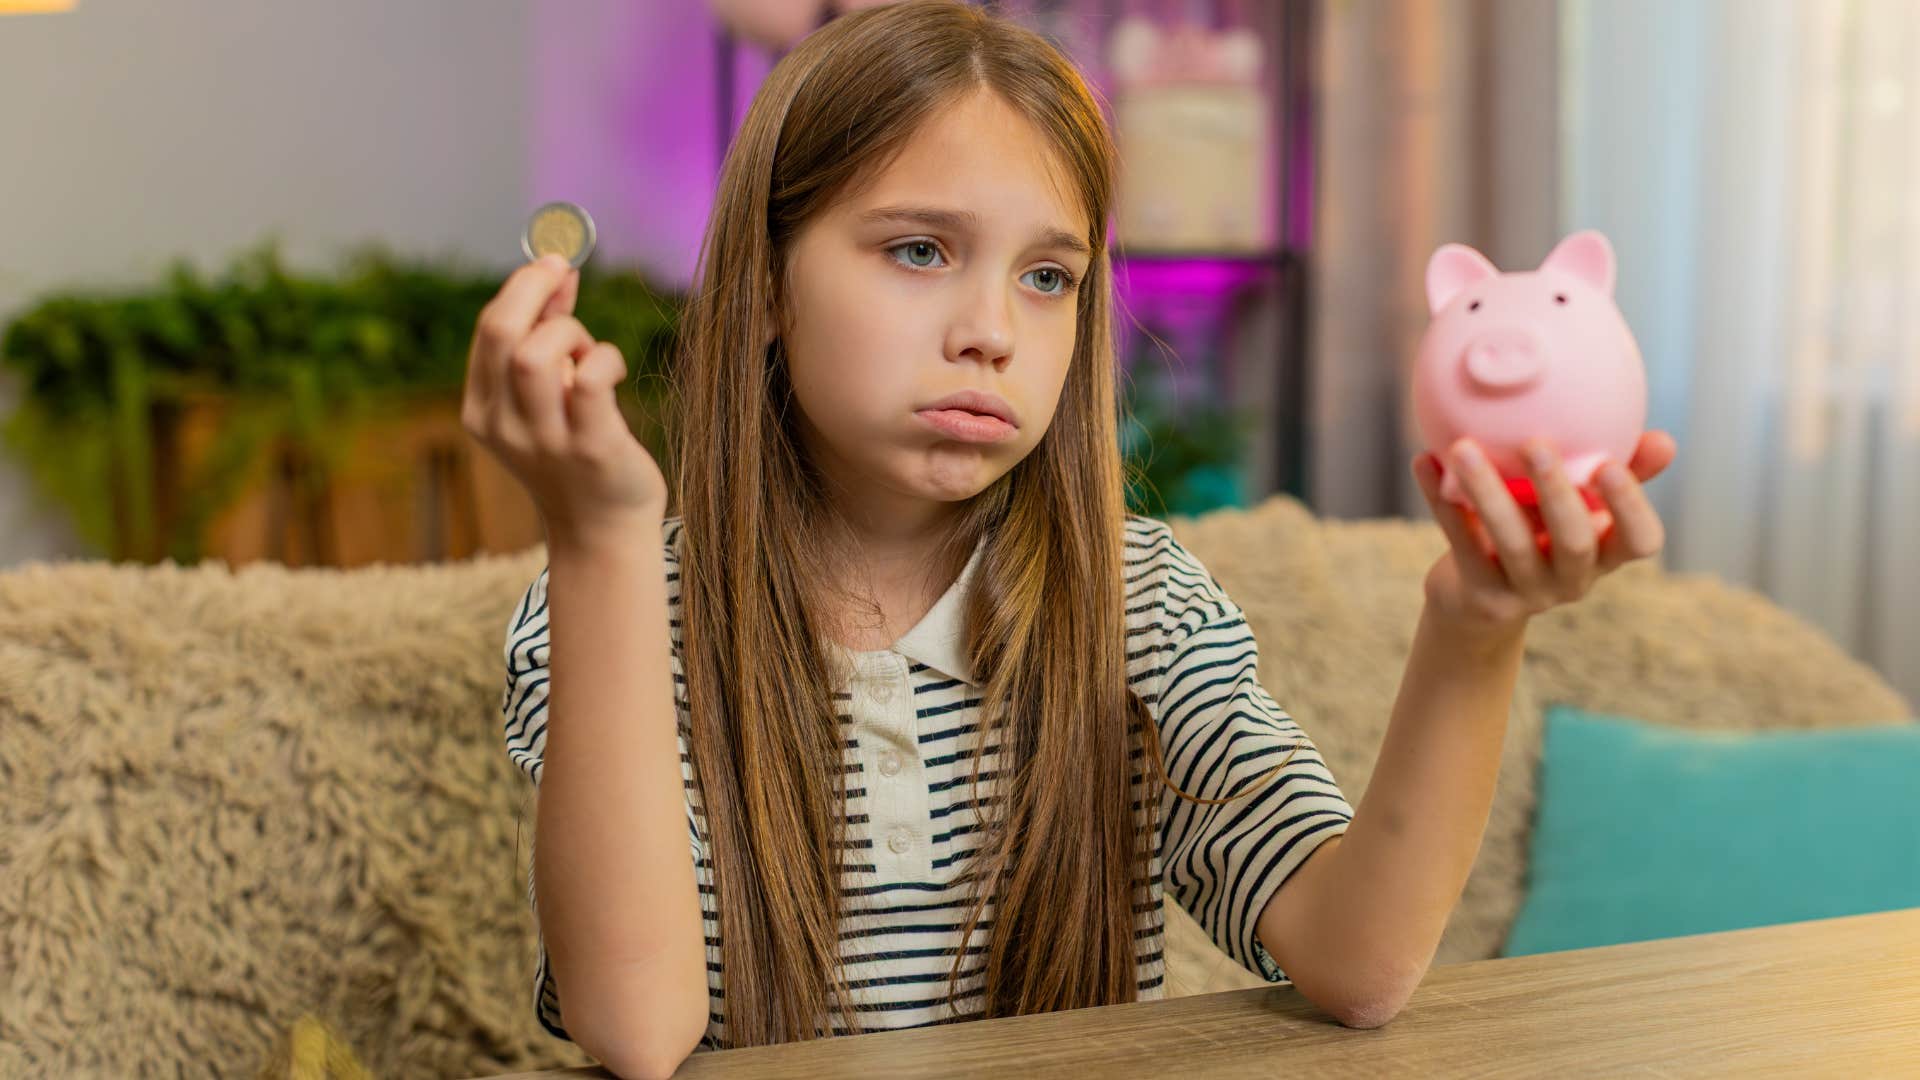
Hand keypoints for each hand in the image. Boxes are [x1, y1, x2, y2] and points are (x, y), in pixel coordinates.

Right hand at [460, 253, 667, 542]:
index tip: (554, 264)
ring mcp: (544, 441)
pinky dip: (605, 359)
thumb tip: (558, 268)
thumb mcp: (547, 395)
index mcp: (481, 411)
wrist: (601, 530)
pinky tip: (611, 369)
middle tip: (566, 269)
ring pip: (537, 354)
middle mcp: (503, 427)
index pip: (489, 331)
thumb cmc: (576, 452)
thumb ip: (547, 334)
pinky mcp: (590, 449)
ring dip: (571, 334)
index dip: (522, 287)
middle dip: (533, 288)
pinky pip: (590, 380)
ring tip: (589, 353)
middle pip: (501, 333)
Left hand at [1410, 431, 1676, 642]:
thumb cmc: (1539, 534)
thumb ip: (1616, 472)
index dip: (1630, 508)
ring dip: (1486, 491)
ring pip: (1509, 542)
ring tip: (1462, 447)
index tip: (1611, 464)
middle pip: (1573, 542)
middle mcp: (1572, 580)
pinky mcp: (1480, 596)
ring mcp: (1526, 592)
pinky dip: (1439, 498)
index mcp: (1606, 554)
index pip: (1640, 542)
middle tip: (1537, 444)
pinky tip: (1424, 460)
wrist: (1477, 600)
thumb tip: (1664, 438)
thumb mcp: (1577, 507)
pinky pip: (1458, 541)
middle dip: (1557, 493)